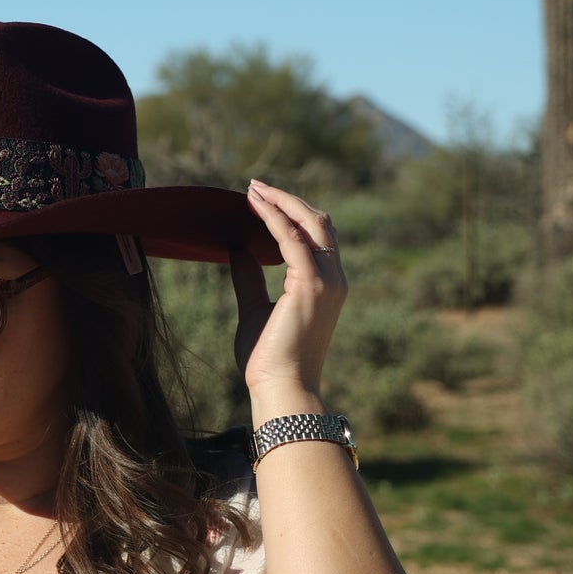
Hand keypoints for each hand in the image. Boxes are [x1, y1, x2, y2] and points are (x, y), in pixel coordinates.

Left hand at [231, 180, 347, 412]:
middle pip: (319, 222)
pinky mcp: (311, 285)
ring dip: (281, 202)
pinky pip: (293, 239)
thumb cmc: (269, 358)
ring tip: (253, 189)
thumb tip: (238, 249)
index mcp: (327, 285)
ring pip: (311, 223)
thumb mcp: (255, 309)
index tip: (262, 198)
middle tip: (256, 186)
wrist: (281, 387)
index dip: (291, 213)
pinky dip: (274, 218)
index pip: (316, 236)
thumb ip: (250, 278)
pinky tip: (255, 206)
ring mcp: (327, 281)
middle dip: (288, 200)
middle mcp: (334, 279)